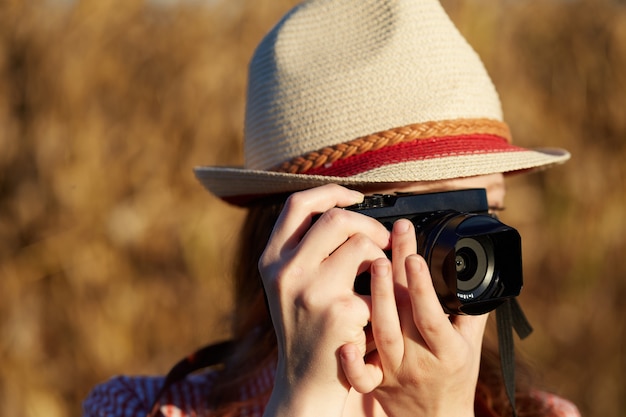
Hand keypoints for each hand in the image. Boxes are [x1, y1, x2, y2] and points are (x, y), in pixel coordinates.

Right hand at [258, 184, 389, 416]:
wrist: (306, 382)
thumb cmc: (304, 329)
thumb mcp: (288, 286)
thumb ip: (304, 250)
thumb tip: (344, 209)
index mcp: (271, 260)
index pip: (298, 205)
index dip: (332, 192)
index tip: (357, 197)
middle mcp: (286, 272)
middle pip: (336, 219)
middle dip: (370, 224)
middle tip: (383, 241)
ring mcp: (311, 291)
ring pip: (362, 245)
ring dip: (381, 258)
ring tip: (380, 277)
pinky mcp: (340, 312)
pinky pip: (377, 283)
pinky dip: (383, 294)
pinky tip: (374, 312)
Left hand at [340, 219, 487, 416]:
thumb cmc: (455, 377)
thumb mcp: (470, 346)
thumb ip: (469, 310)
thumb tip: (468, 271)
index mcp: (447, 351)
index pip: (433, 314)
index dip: (423, 286)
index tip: (415, 256)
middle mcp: (419, 360)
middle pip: (405, 314)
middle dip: (397, 275)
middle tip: (391, 238)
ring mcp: (394, 371)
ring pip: (382, 333)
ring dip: (377, 297)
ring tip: (374, 263)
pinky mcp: (375, 382)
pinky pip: (360, 375)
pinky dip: (351, 359)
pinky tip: (344, 339)